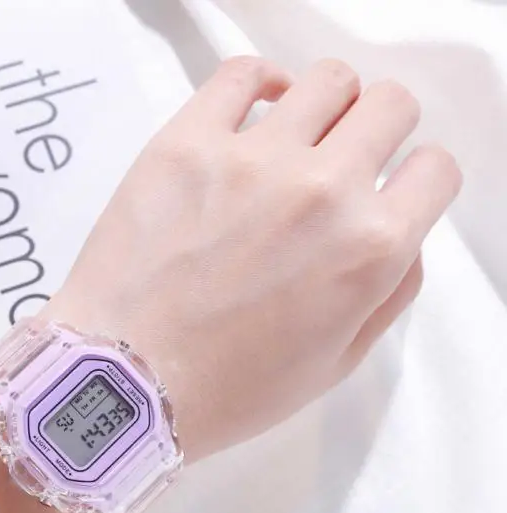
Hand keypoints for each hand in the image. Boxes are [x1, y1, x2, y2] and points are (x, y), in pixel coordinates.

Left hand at [46, 57, 462, 461]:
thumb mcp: (333, 363)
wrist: (126, 383)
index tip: (390, 195)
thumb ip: (387, 292)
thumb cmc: (227, 391)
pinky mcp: (186, 143)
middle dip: (380, 133)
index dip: (416, 184)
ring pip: (328, 81)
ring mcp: (252, 159)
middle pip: (390, 108)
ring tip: (296, 141)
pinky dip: (260, 82)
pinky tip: (255, 111)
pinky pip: (241, 73)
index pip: (434, 172)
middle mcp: (322, 191)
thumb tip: (398, 234)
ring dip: (327, 107)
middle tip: (344, 164)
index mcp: (368, 250)